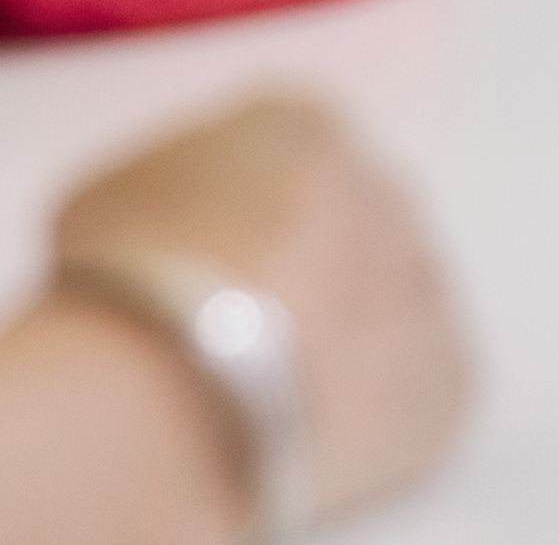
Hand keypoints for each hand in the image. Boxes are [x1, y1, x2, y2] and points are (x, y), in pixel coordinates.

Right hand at [49, 92, 473, 526]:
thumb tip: (175, 236)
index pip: (289, 160)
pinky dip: (372, 417)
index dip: (245, 227)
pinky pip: (418, 392)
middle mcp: (385, 186)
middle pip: (349, 229)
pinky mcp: (451, 377)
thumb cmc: (126, 285)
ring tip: (269, 395)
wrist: (176, 385)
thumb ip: (171, 195)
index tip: (213, 273)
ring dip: (344, 344)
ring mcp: (428, 280)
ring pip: (389, 309)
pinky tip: (306, 435)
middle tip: (245, 337)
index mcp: (304, 124)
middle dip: (308, 279)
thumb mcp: (107, 195)